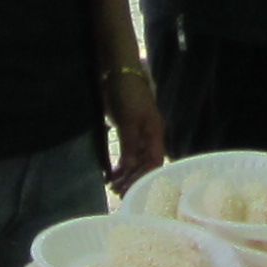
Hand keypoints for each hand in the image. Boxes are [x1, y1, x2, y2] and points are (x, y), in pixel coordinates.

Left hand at [107, 70, 168, 185]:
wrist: (119, 74)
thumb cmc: (128, 95)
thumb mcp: (128, 120)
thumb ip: (129, 144)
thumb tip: (130, 167)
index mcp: (155, 134)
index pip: (155, 162)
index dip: (145, 177)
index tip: (131, 190)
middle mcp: (150, 137)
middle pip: (145, 164)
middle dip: (133, 179)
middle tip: (118, 193)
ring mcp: (139, 135)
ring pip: (135, 161)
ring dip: (125, 174)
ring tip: (112, 187)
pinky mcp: (128, 132)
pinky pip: (127, 153)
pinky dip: (119, 164)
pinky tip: (110, 174)